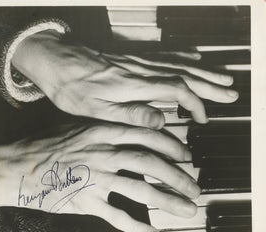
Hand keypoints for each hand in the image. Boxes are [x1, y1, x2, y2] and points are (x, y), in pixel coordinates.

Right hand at [0, 122, 199, 231]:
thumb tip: (129, 130)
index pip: (145, 135)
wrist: (18, 164)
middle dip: (177, 175)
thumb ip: (103, 127)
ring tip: (186, 209)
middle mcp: (103, 153)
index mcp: (102, 132)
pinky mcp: (86, 201)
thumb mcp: (76, 126)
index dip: (170, 145)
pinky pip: (117, 216)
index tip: (185, 155)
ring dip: (167, 200)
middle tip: (194, 186)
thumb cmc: (45, 144)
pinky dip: (138, 228)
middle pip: (149, 162)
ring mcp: (95, 178)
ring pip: (140, 188)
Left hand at [12, 29, 238, 127]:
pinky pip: (163, 55)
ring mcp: (137, 62)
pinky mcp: (131, 59)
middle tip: (231, 92)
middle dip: (209, 85)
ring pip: (178, 64)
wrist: (56, 62)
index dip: (194, 104)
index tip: (202, 119)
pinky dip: (183, 57)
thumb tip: (160, 120)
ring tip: (222, 77)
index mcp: (133, 85)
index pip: (176, 90)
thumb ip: (130, 113)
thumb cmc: (72, 89)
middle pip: (184, 74)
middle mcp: (140, 70)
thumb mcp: (95, 109)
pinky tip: (194, 57)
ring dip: (203, 71)